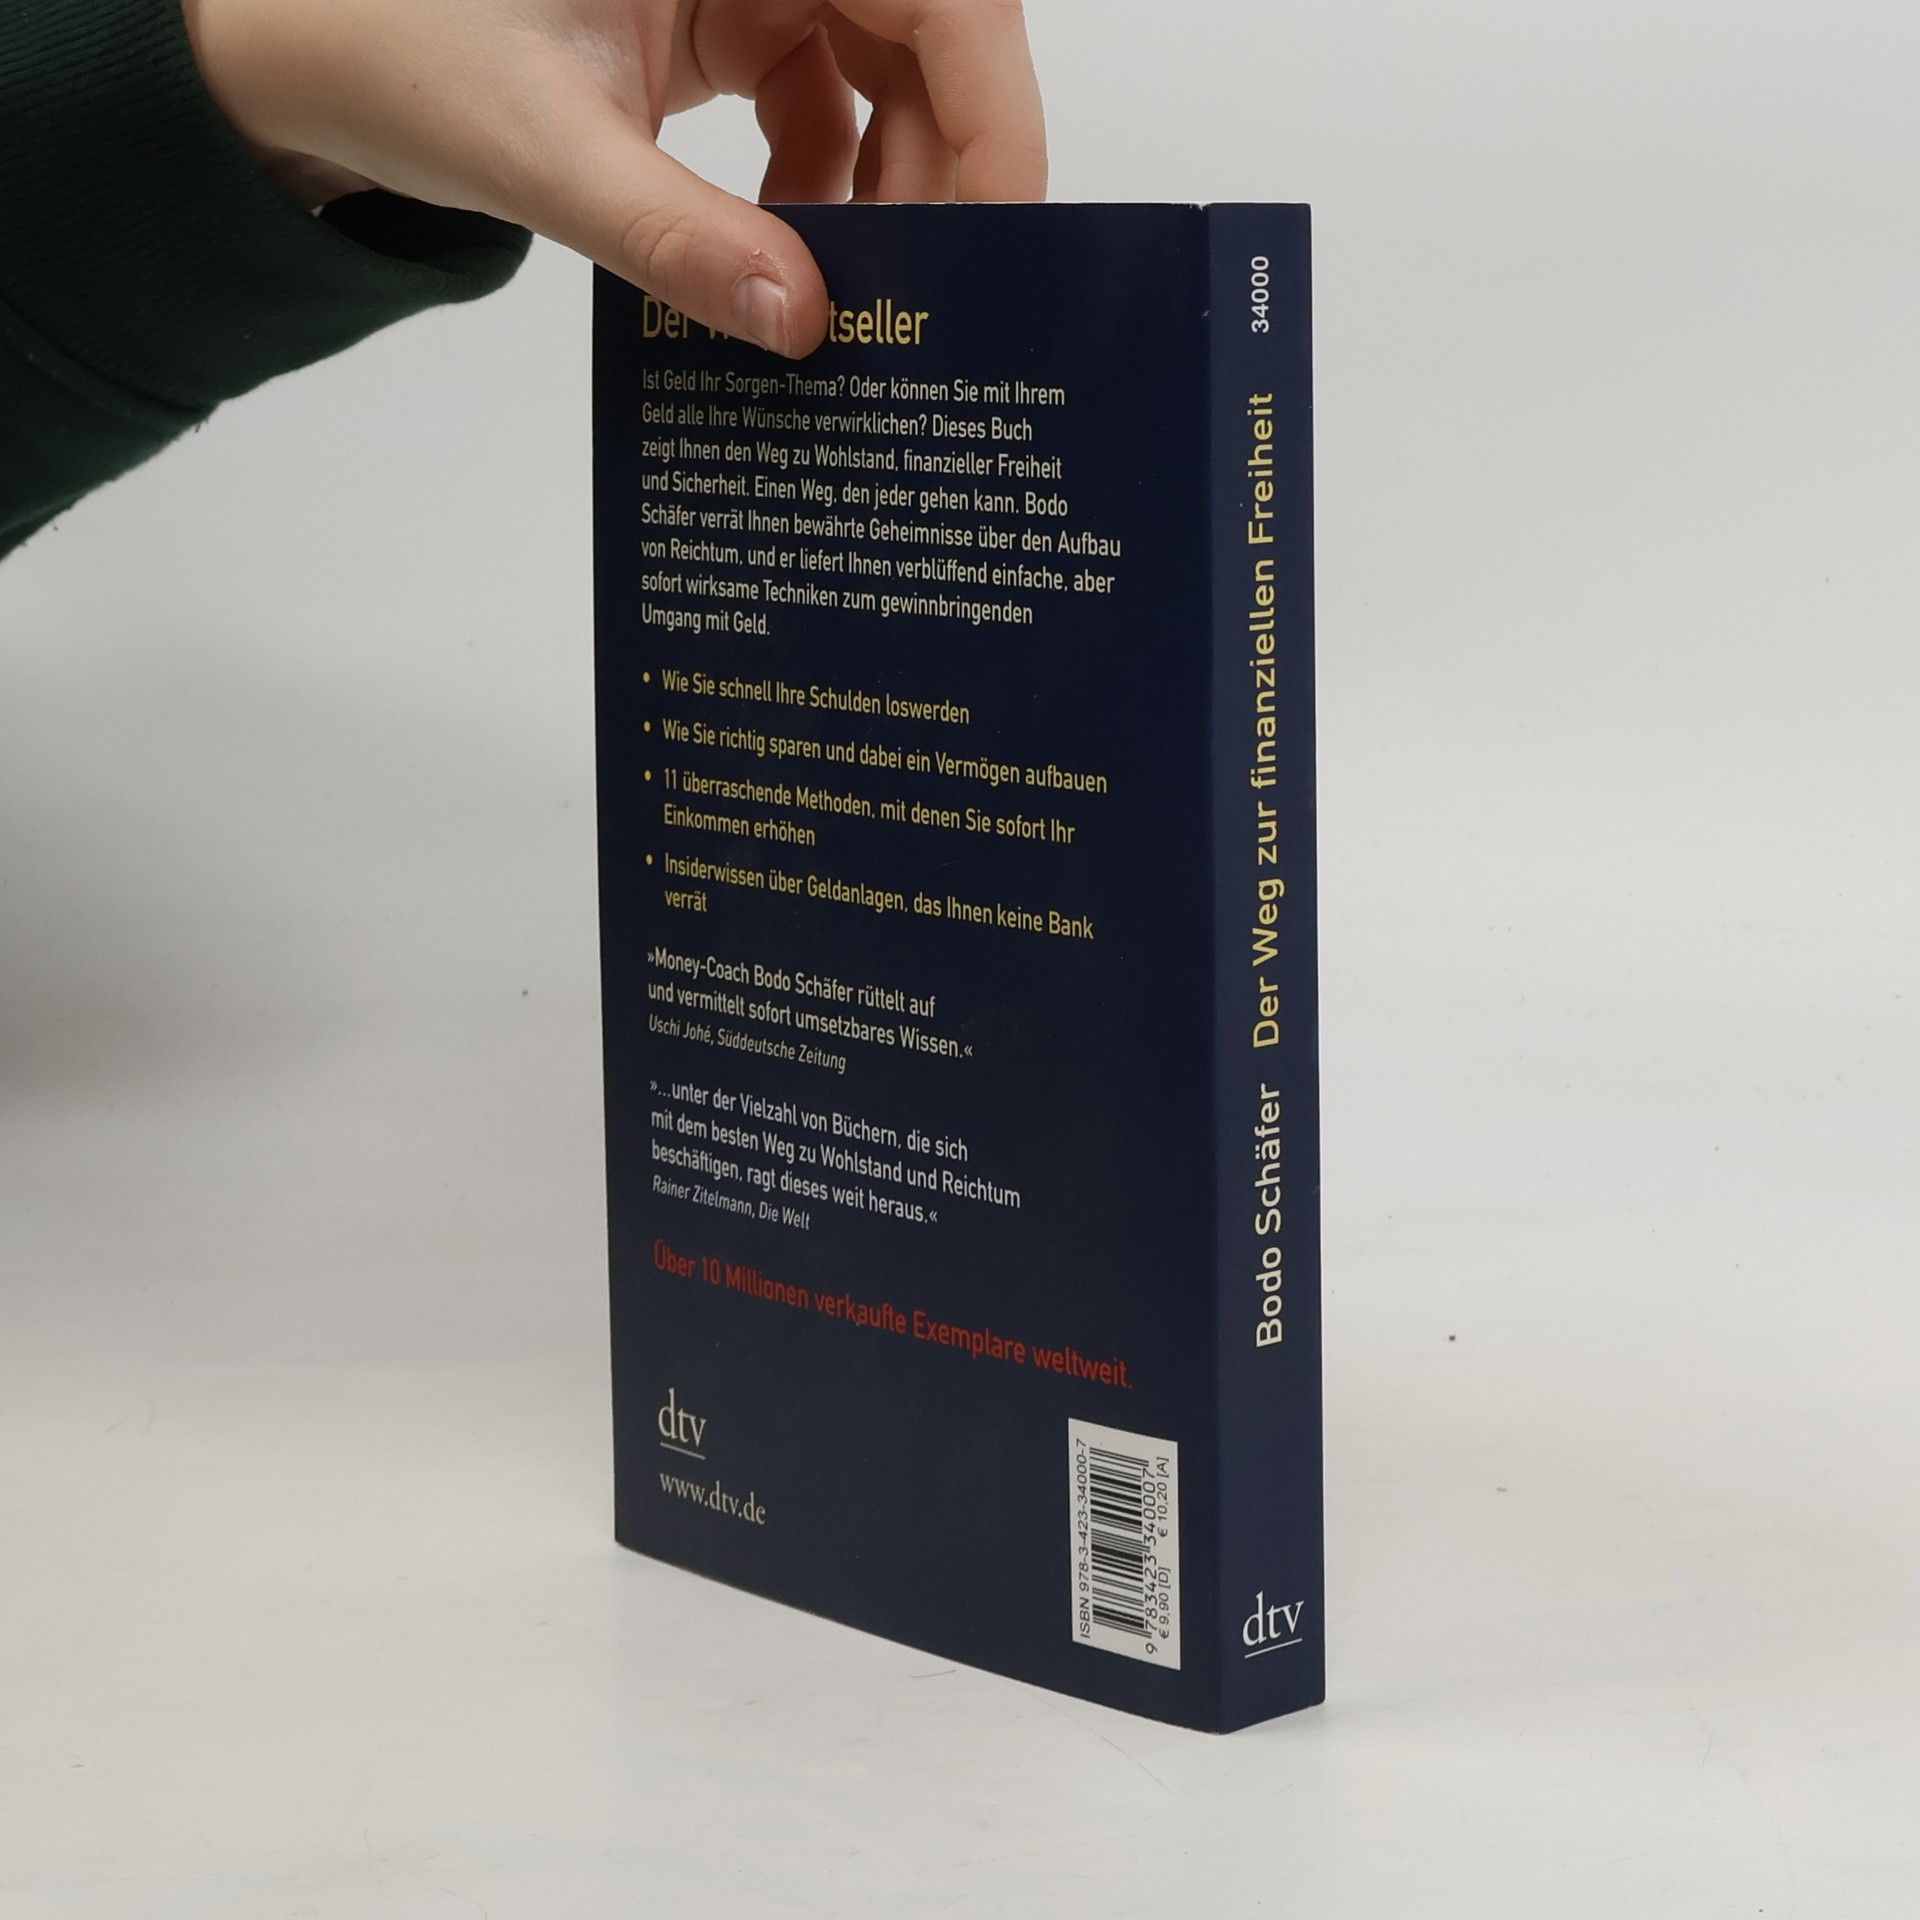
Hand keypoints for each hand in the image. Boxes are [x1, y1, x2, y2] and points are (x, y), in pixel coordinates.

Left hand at [181, 0, 1045, 356]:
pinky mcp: (737, 30)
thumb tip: (800, 327)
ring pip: (890, 81)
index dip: (995, 107)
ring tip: (849, 298)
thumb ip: (676, 240)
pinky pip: (829, 110)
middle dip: (940, 173)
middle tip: (926, 301)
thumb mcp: (543, 150)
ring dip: (886, 196)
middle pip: (932, 39)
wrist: (317, 45)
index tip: (1003, 228)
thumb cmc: (399, 42)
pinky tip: (786, 262)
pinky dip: (826, 195)